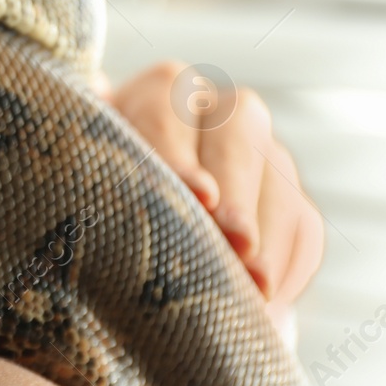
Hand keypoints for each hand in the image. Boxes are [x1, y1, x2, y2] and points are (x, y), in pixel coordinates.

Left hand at [96, 61, 323, 324]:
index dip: (179, 152)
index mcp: (161, 89)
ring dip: (267, 235)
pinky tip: (268, 296)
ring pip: (277, 181)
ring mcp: (263, 153)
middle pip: (237, 135)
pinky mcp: (290, 200)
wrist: (138, 222)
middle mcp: (219, 110)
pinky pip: (302, 225)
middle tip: (235, 237)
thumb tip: (89, 90)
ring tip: (254, 281)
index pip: (166, 107)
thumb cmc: (97, 183)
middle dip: (238, 190)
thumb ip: (83, 138)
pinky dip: (287, 263)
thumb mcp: (85, 159)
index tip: (199, 194)